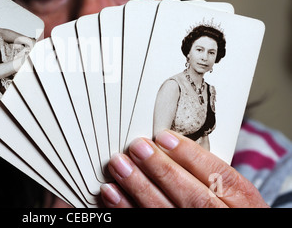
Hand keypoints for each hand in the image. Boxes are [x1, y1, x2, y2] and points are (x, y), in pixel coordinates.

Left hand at [100, 130, 268, 207]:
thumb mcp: (228, 192)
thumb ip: (205, 172)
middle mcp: (222, 221)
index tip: (164, 137)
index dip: (191, 155)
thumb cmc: (218, 206)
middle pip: (193, 197)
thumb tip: (165, 143)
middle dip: (162, 169)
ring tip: (119, 164)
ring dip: (138, 187)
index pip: (222, 178)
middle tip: (138, 147)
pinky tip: (111, 192)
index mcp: (243, 206)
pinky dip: (125, 208)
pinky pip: (145, 224)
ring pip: (165, 213)